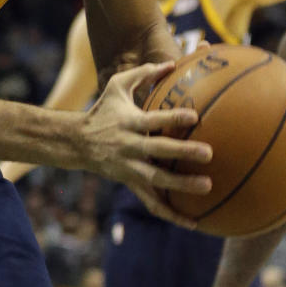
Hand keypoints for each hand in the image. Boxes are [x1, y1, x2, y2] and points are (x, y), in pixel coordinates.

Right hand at [78, 61, 212, 227]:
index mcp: (128, 123)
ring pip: (156, 181)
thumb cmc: (103, 110)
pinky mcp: (130, 184)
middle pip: (157, 151)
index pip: (152, 120)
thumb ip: (143, 74)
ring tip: (207, 186)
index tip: (194, 117)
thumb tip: (172, 63)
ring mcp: (129, 168)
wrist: (77, 142)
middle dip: (181, 153)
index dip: (172, 118)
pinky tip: (195, 223)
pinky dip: (173, 215)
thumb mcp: (116, 86)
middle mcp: (129, 146)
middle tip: (208, 153)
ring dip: (181, 185)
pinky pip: (152, 203)